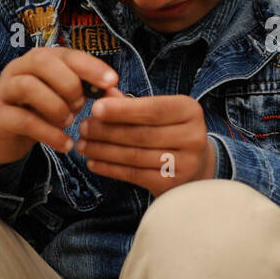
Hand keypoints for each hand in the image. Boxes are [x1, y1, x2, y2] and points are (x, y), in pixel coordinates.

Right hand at [0, 47, 118, 169]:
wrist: (2, 136)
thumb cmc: (40, 112)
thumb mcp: (66, 100)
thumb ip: (88, 93)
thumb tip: (116, 93)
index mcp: (41, 59)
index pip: (68, 54)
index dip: (91, 66)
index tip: (112, 81)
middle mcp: (20, 68)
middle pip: (44, 63)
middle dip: (70, 85)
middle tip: (80, 106)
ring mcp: (5, 90)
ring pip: (29, 87)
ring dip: (57, 107)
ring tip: (69, 122)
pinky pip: (24, 120)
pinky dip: (50, 133)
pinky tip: (65, 144)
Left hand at [74, 94, 215, 196]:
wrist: (196, 165)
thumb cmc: (170, 131)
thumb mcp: (158, 112)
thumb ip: (132, 103)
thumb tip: (103, 94)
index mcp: (189, 111)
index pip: (153, 109)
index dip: (123, 110)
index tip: (96, 109)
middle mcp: (193, 136)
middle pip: (141, 134)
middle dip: (107, 131)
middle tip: (83, 128)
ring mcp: (185, 163)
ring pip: (135, 155)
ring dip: (103, 150)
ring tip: (84, 145)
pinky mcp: (172, 184)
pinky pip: (134, 175)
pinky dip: (110, 168)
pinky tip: (93, 162)